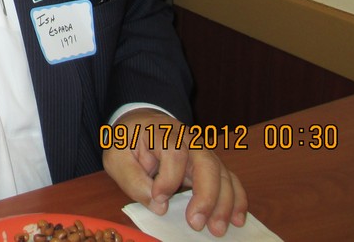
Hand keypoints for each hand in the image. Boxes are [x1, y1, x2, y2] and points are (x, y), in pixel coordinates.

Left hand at [102, 109, 247, 237]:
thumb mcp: (116, 156)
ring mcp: (203, 151)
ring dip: (224, 203)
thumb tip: (159, 205)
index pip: (174, 153)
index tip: (158, 197)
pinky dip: (236, 199)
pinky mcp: (211, 165)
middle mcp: (188, 139)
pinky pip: (230, 180)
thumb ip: (132, 179)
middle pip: (207, 163)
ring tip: (217, 229)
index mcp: (162, 132)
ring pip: (222, 174)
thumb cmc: (127, 142)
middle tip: (196, 223)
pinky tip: (237, 219)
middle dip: (205, 196)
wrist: (140, 124)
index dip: (169, 178)